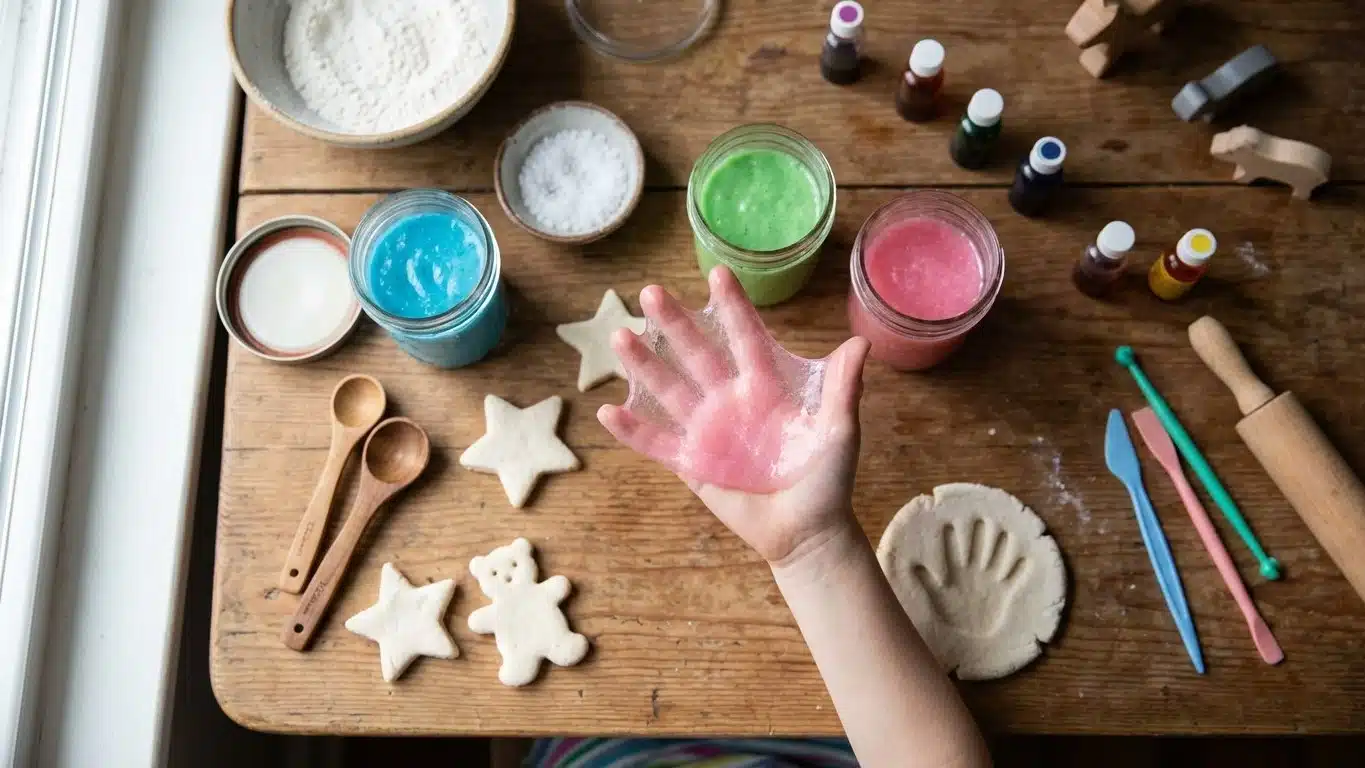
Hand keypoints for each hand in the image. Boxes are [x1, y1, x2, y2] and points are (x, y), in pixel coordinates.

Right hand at [597, 266, 870, 564]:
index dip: (732, 308)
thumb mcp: (840, 432)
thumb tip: (859, 342)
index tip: (717, 274)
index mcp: (766, 388)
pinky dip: (632, 431)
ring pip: (669, 391)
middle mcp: (731, 401)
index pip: (746, 339)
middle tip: (651, 293)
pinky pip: (657, 445)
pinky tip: (608, 410)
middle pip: (698, 355)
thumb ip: (843, 388)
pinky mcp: (692, 465)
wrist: (807, 533)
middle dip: (675, 325)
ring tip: (620, 337)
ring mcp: (707, 432)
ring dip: (644, 365)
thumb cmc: (828, 481)